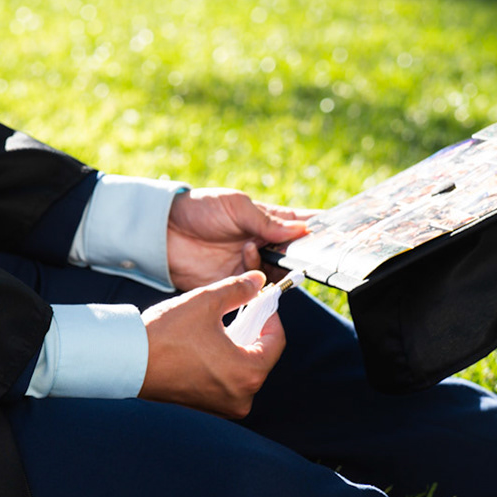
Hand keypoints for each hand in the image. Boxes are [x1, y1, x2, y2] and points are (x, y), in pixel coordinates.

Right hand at [140, 272, 285, 418]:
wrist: (127, 361)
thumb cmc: (165, 335)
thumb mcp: (206, 302)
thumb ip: (238, 290)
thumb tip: (257, 281)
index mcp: (248, 374)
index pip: (276, 342)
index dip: (271, 317)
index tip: (262, 302)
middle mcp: (241, 397)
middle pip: (262, 357)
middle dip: (254, 331)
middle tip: (243, 310)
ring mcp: (223, 406)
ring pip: (244, 370)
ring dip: (239, 346)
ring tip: (222, 326)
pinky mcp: (207, 407)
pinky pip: (228, 381)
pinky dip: (225, 362)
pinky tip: (209, 344)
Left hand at [166, 188, 314, 291]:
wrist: (164, 231)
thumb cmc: (200, 210)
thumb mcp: (237, 206)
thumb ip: (268, 221)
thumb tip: (302, 229)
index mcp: (265, 219)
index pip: (298, 224)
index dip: (315, 229)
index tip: (332, 234)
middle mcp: (261, 243)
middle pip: (291, 255)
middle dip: (296, 255)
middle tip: (294, 252)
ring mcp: (249, 264)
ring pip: (276, 273)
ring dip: (270, 265)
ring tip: (248, 249)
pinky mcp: (235, 283)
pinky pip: (256, 290)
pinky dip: (258, 283)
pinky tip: (247, 268)